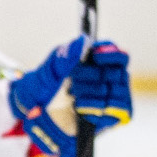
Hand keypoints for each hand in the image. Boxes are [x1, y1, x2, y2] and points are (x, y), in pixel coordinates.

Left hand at [8, 37, 130, 156]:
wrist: (37, 112)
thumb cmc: (46, 85)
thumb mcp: (52, 68)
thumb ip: (67, 54)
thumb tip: (83, 39)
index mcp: (100, 65)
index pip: (119, 56)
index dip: (111, 54)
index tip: (96, 56)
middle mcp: (111, 80)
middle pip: (118, 73)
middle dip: (92, 76)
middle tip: (73, 81)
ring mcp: (113, 99)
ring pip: (116, 92)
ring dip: (92, 93)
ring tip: (74, 96)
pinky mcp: (113, 117)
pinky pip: (117, 111)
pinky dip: (96, 108)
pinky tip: (80, 107)